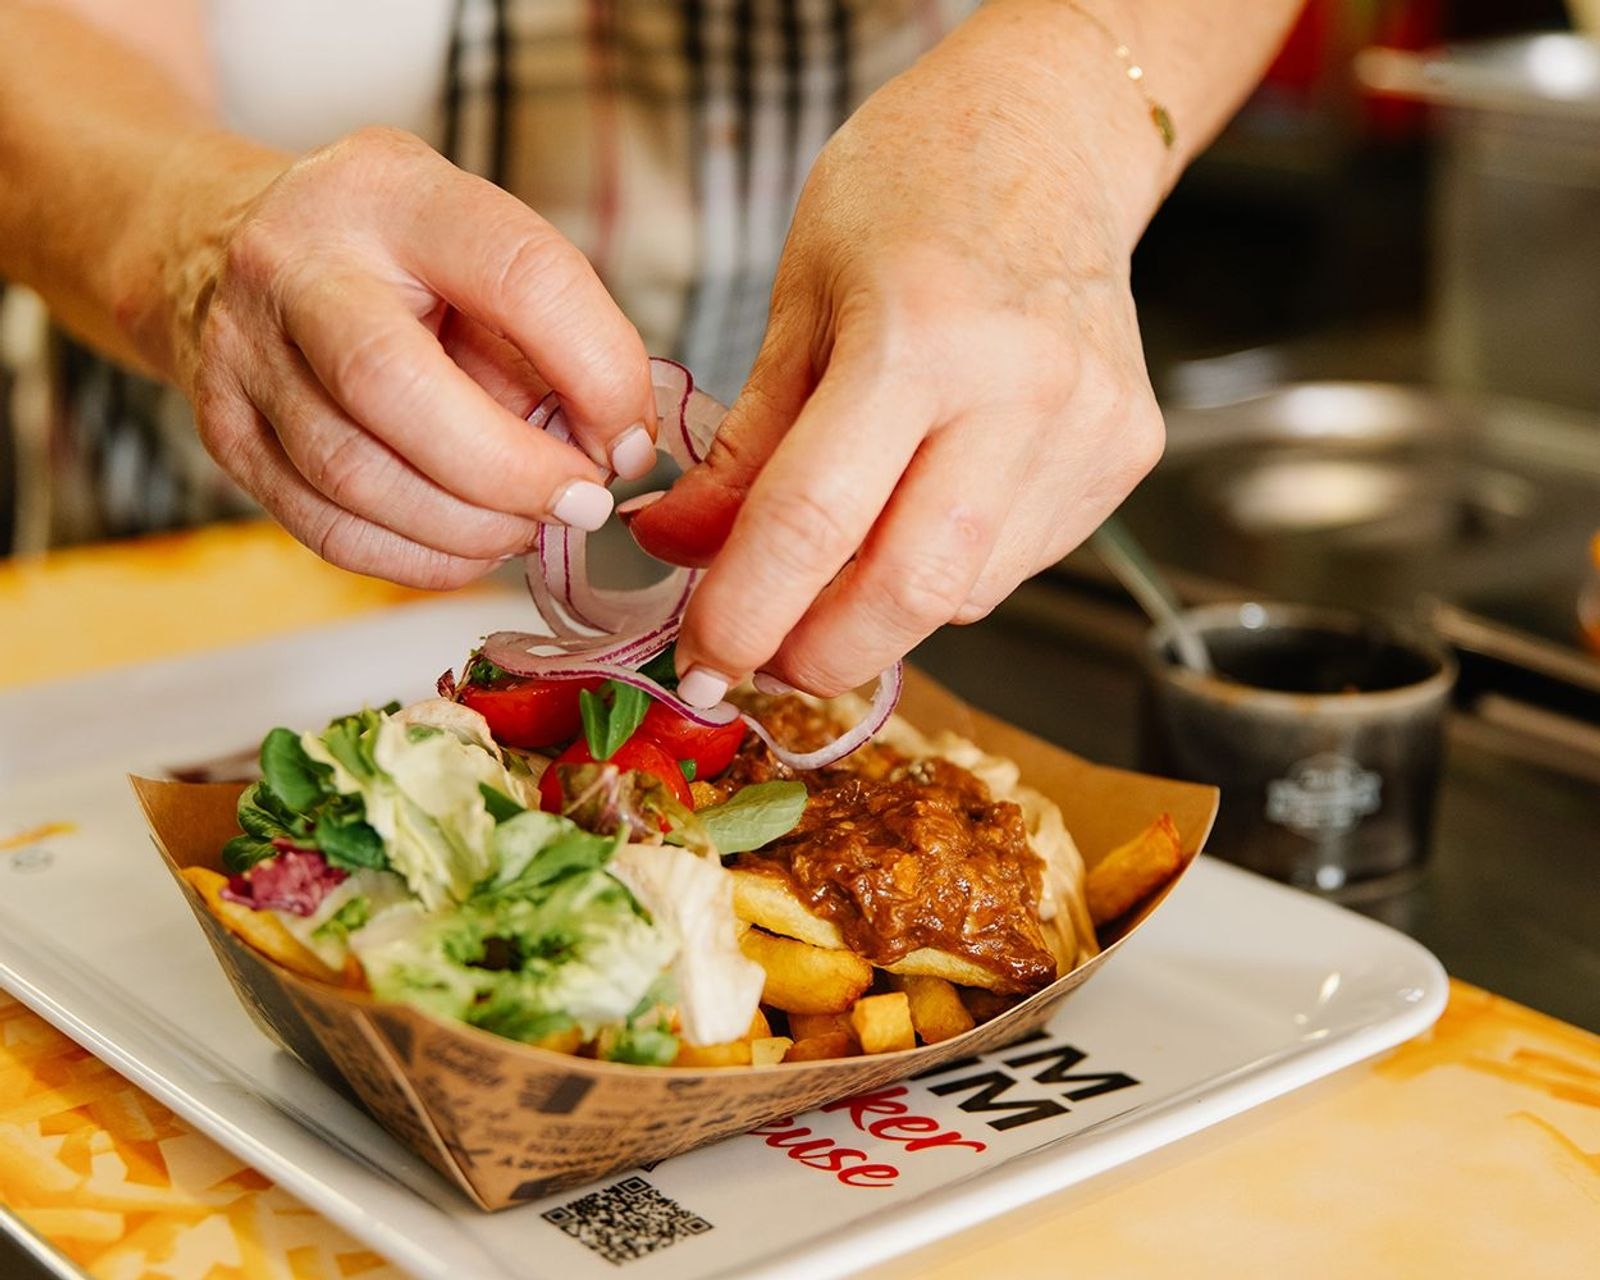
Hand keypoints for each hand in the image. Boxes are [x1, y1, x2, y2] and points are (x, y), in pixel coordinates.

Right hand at [151, 127, 655, 587]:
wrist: (218, 242)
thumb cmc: (387, 253)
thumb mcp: (474, 244)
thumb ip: (549, 333)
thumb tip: (615, 449)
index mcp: (391, 193)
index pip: (518, 275)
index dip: (598, 372)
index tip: (629, 438)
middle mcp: (295, 264)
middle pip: (396, 389)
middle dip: (514, 470)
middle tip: (580, 502)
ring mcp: (243, 354)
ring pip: (357, 478)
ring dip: (470, 527)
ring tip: (527, 523)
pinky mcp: (225, 435)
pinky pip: (330, 530)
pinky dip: (420, 558)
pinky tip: (469, 543)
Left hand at [629, 20, 1164, 700]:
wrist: (1052, 134)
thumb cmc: (912, 190)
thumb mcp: (799, 301)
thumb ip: (743, 444)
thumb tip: (677, 550)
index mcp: (922, 332)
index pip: (816, 522)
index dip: (745, 613)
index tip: (701, 659)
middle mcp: (1025, 390)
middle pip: (911, 594)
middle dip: (819, 655)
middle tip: (760, 659)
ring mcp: (1091, 429)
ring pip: (964, 595)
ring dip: (878, 611)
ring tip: (835, 561)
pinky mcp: (1128, 456)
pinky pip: (1013, 564)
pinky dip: (942, 570)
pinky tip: (918, 512)